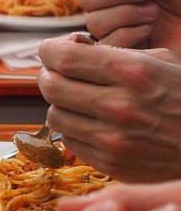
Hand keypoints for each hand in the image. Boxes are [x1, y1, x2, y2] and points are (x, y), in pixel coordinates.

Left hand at [38, 34, 180, 180]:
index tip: (49, 50)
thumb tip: (73, 47)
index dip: (49, 51)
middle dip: (48, 75)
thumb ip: (117, 53)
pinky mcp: (110, 163)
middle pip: (52, 86)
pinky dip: (72, 128)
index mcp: (132, 73)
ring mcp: (112, 139)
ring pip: (55, 115)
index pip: (65, 59)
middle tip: (55, 73)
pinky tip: (89, 121)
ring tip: (75, 98)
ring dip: (59, 103)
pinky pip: (69, 140)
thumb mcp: (163, 61)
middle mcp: (118, 106)